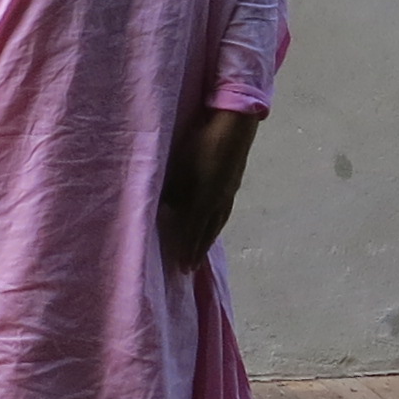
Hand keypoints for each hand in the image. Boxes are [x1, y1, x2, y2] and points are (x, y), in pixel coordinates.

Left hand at [156, 105, 260, 267]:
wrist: (233, 128)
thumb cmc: (200, 145)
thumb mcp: (177, 168)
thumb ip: (170, 191)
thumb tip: (165, 208)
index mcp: (203, 201)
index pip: (192, 232)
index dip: (187, 250)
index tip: (182, 269)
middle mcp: (218, 203)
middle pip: (207, 232)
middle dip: (198, 250)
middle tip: (191, 267)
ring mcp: (228, 194)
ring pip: (217, 223)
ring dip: (208, 239)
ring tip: (202, 250)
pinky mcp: (233, 185)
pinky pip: (223, 213)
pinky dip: (217, 224)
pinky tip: (215, 223)